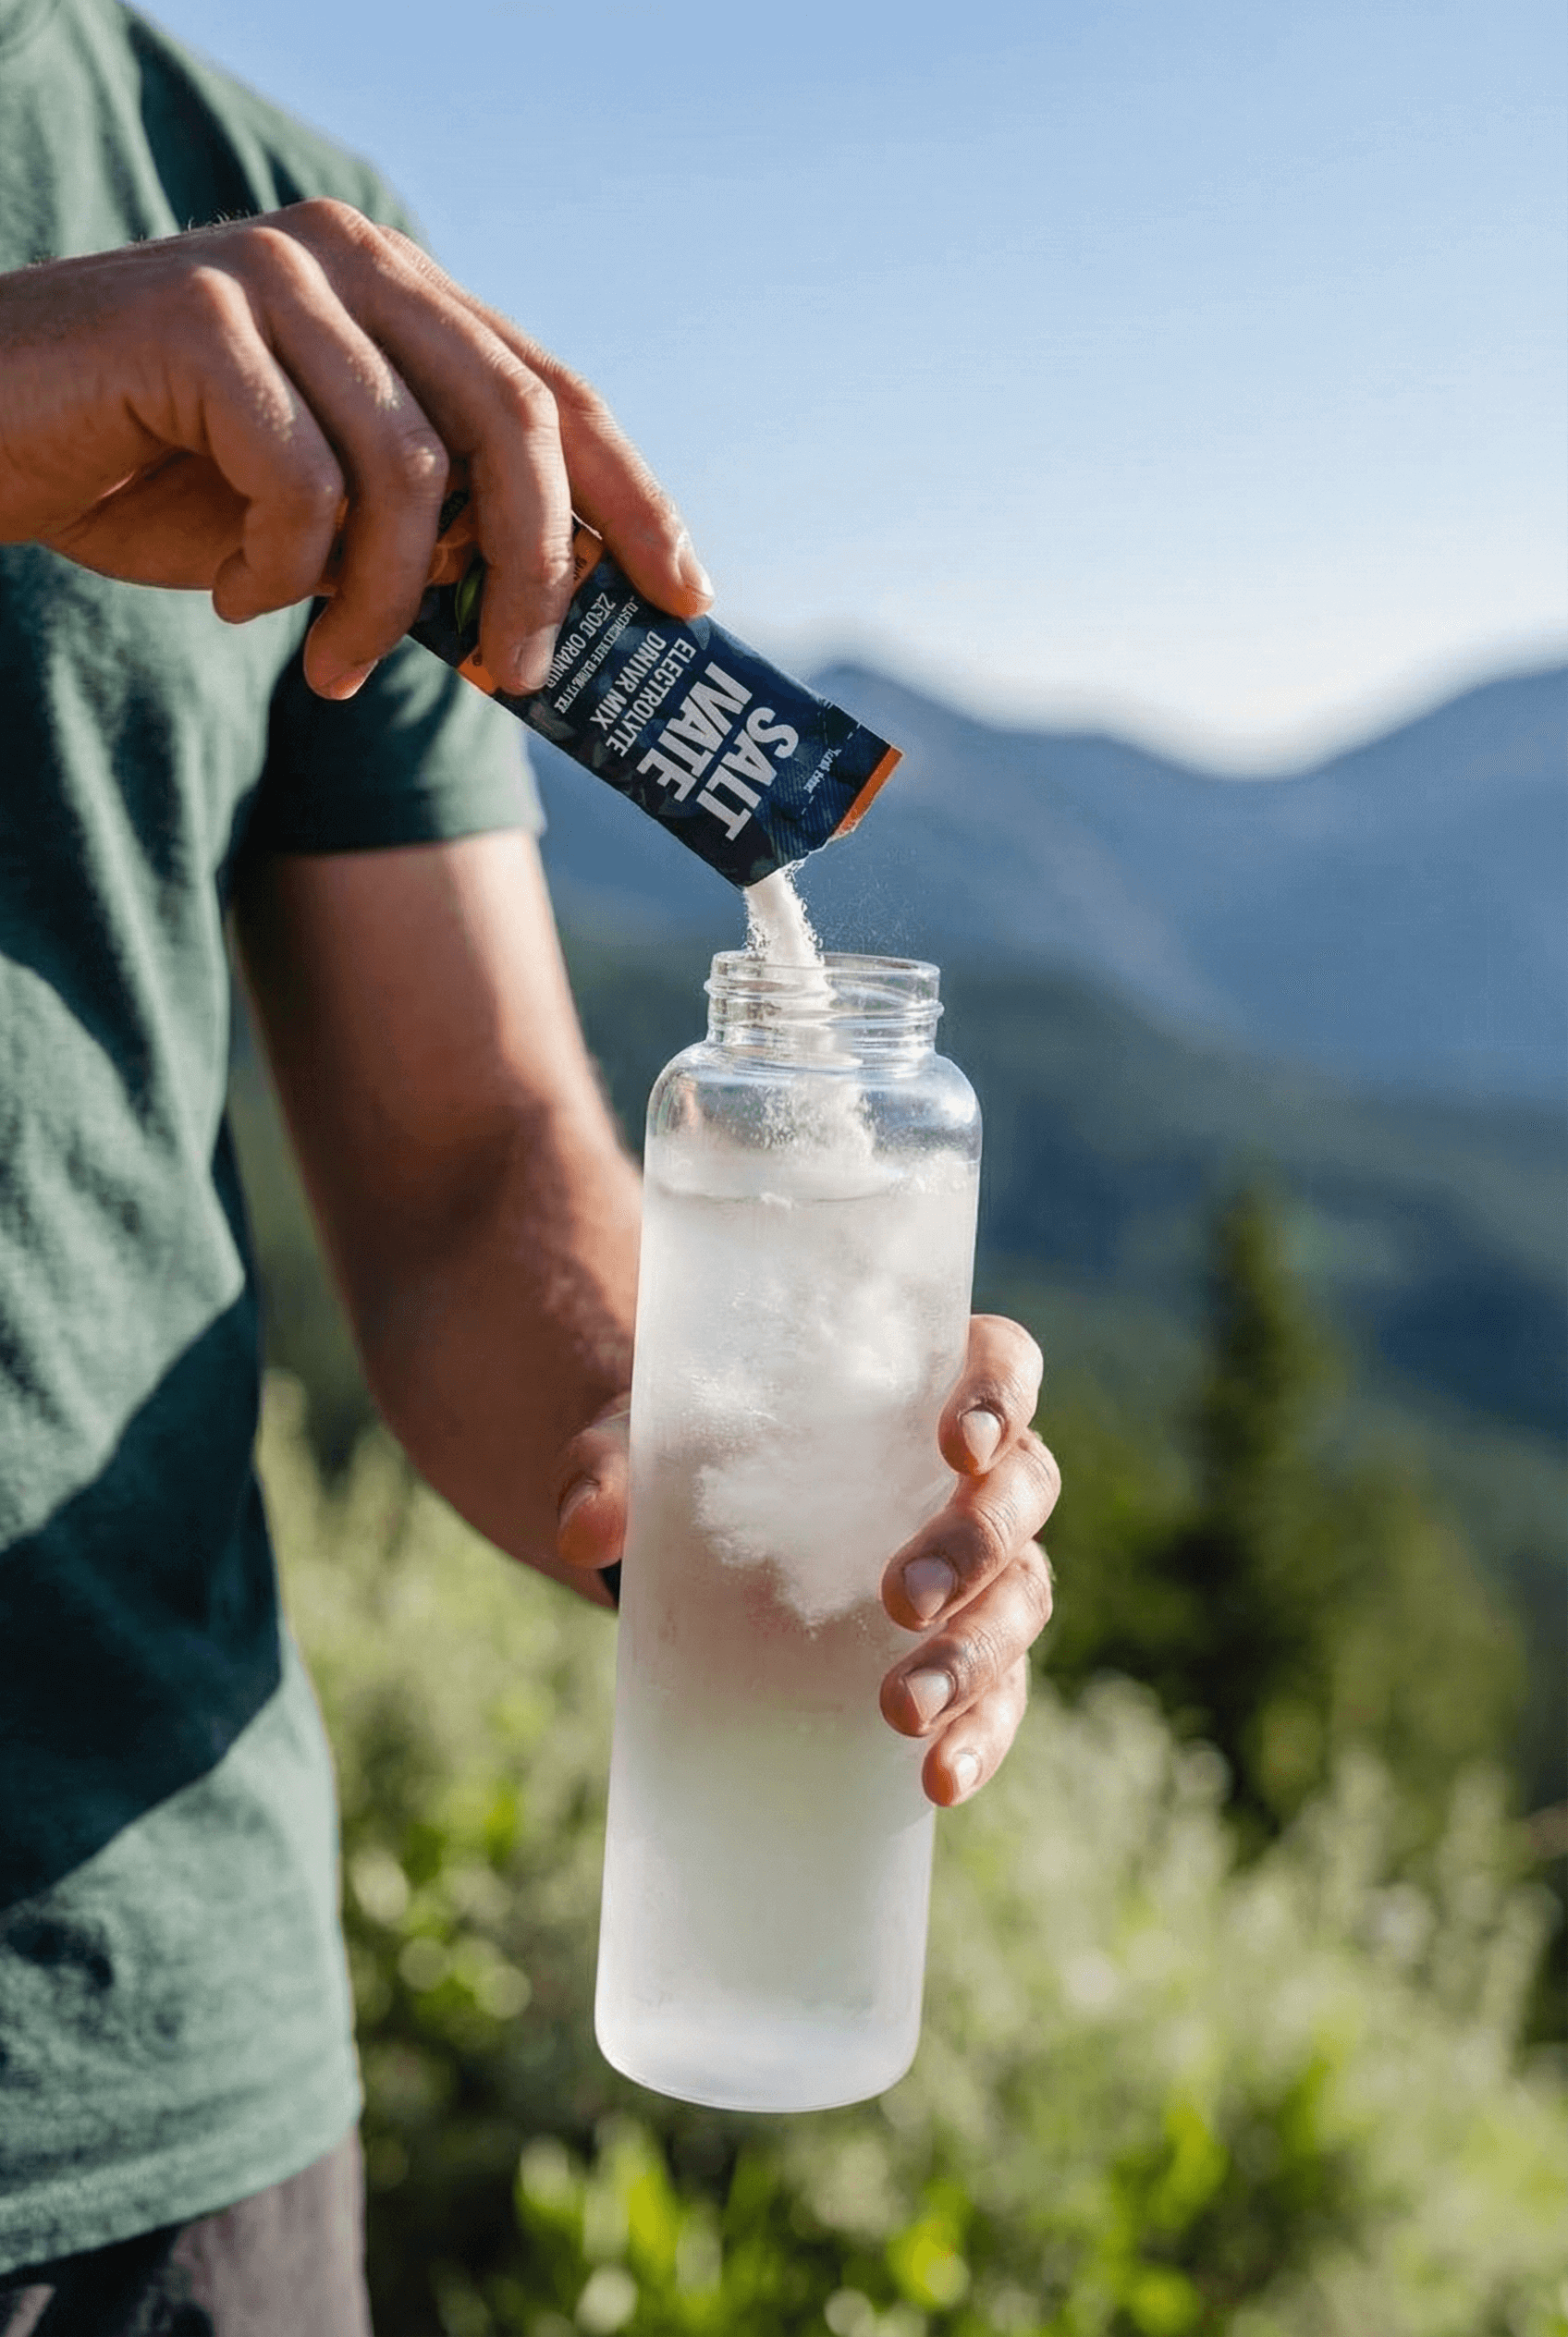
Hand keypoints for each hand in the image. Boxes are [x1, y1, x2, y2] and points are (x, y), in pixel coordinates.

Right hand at [0, 200, 710, 698]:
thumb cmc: (155, 482)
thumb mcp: (320, 516)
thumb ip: (424, 530)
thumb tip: (541, 602)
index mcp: (398, 295)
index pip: (552, 390)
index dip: (631, 494)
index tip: (683, 594)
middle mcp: (350, 264)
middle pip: (512, 421)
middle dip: (537, 571)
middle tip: (517, 678)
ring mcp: (273, 278)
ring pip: (409, 471)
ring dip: (384, 604)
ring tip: (331, 662)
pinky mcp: (198, 318)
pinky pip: (303, 485)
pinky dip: (286, 574)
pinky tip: (244, 601)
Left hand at [553, 1316, 1060, 1806]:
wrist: (705, 1542)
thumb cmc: (697, 1457)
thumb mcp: (642, 1442)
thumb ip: (608, 1462)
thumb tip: (582, 1529)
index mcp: (923, 1382)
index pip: (998, 1360)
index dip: (997, 1394)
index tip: (957, 1446)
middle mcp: (977, 1470)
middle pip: (1022, 1488)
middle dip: (972, 1547)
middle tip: (901, 1599)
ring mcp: (989, 1565)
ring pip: (1022, 1595)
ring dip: (977, 1655)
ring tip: (902, 1711)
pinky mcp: (975, 1649)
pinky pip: (1005, 1693)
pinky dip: (983, 1736)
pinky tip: (940, 1781)